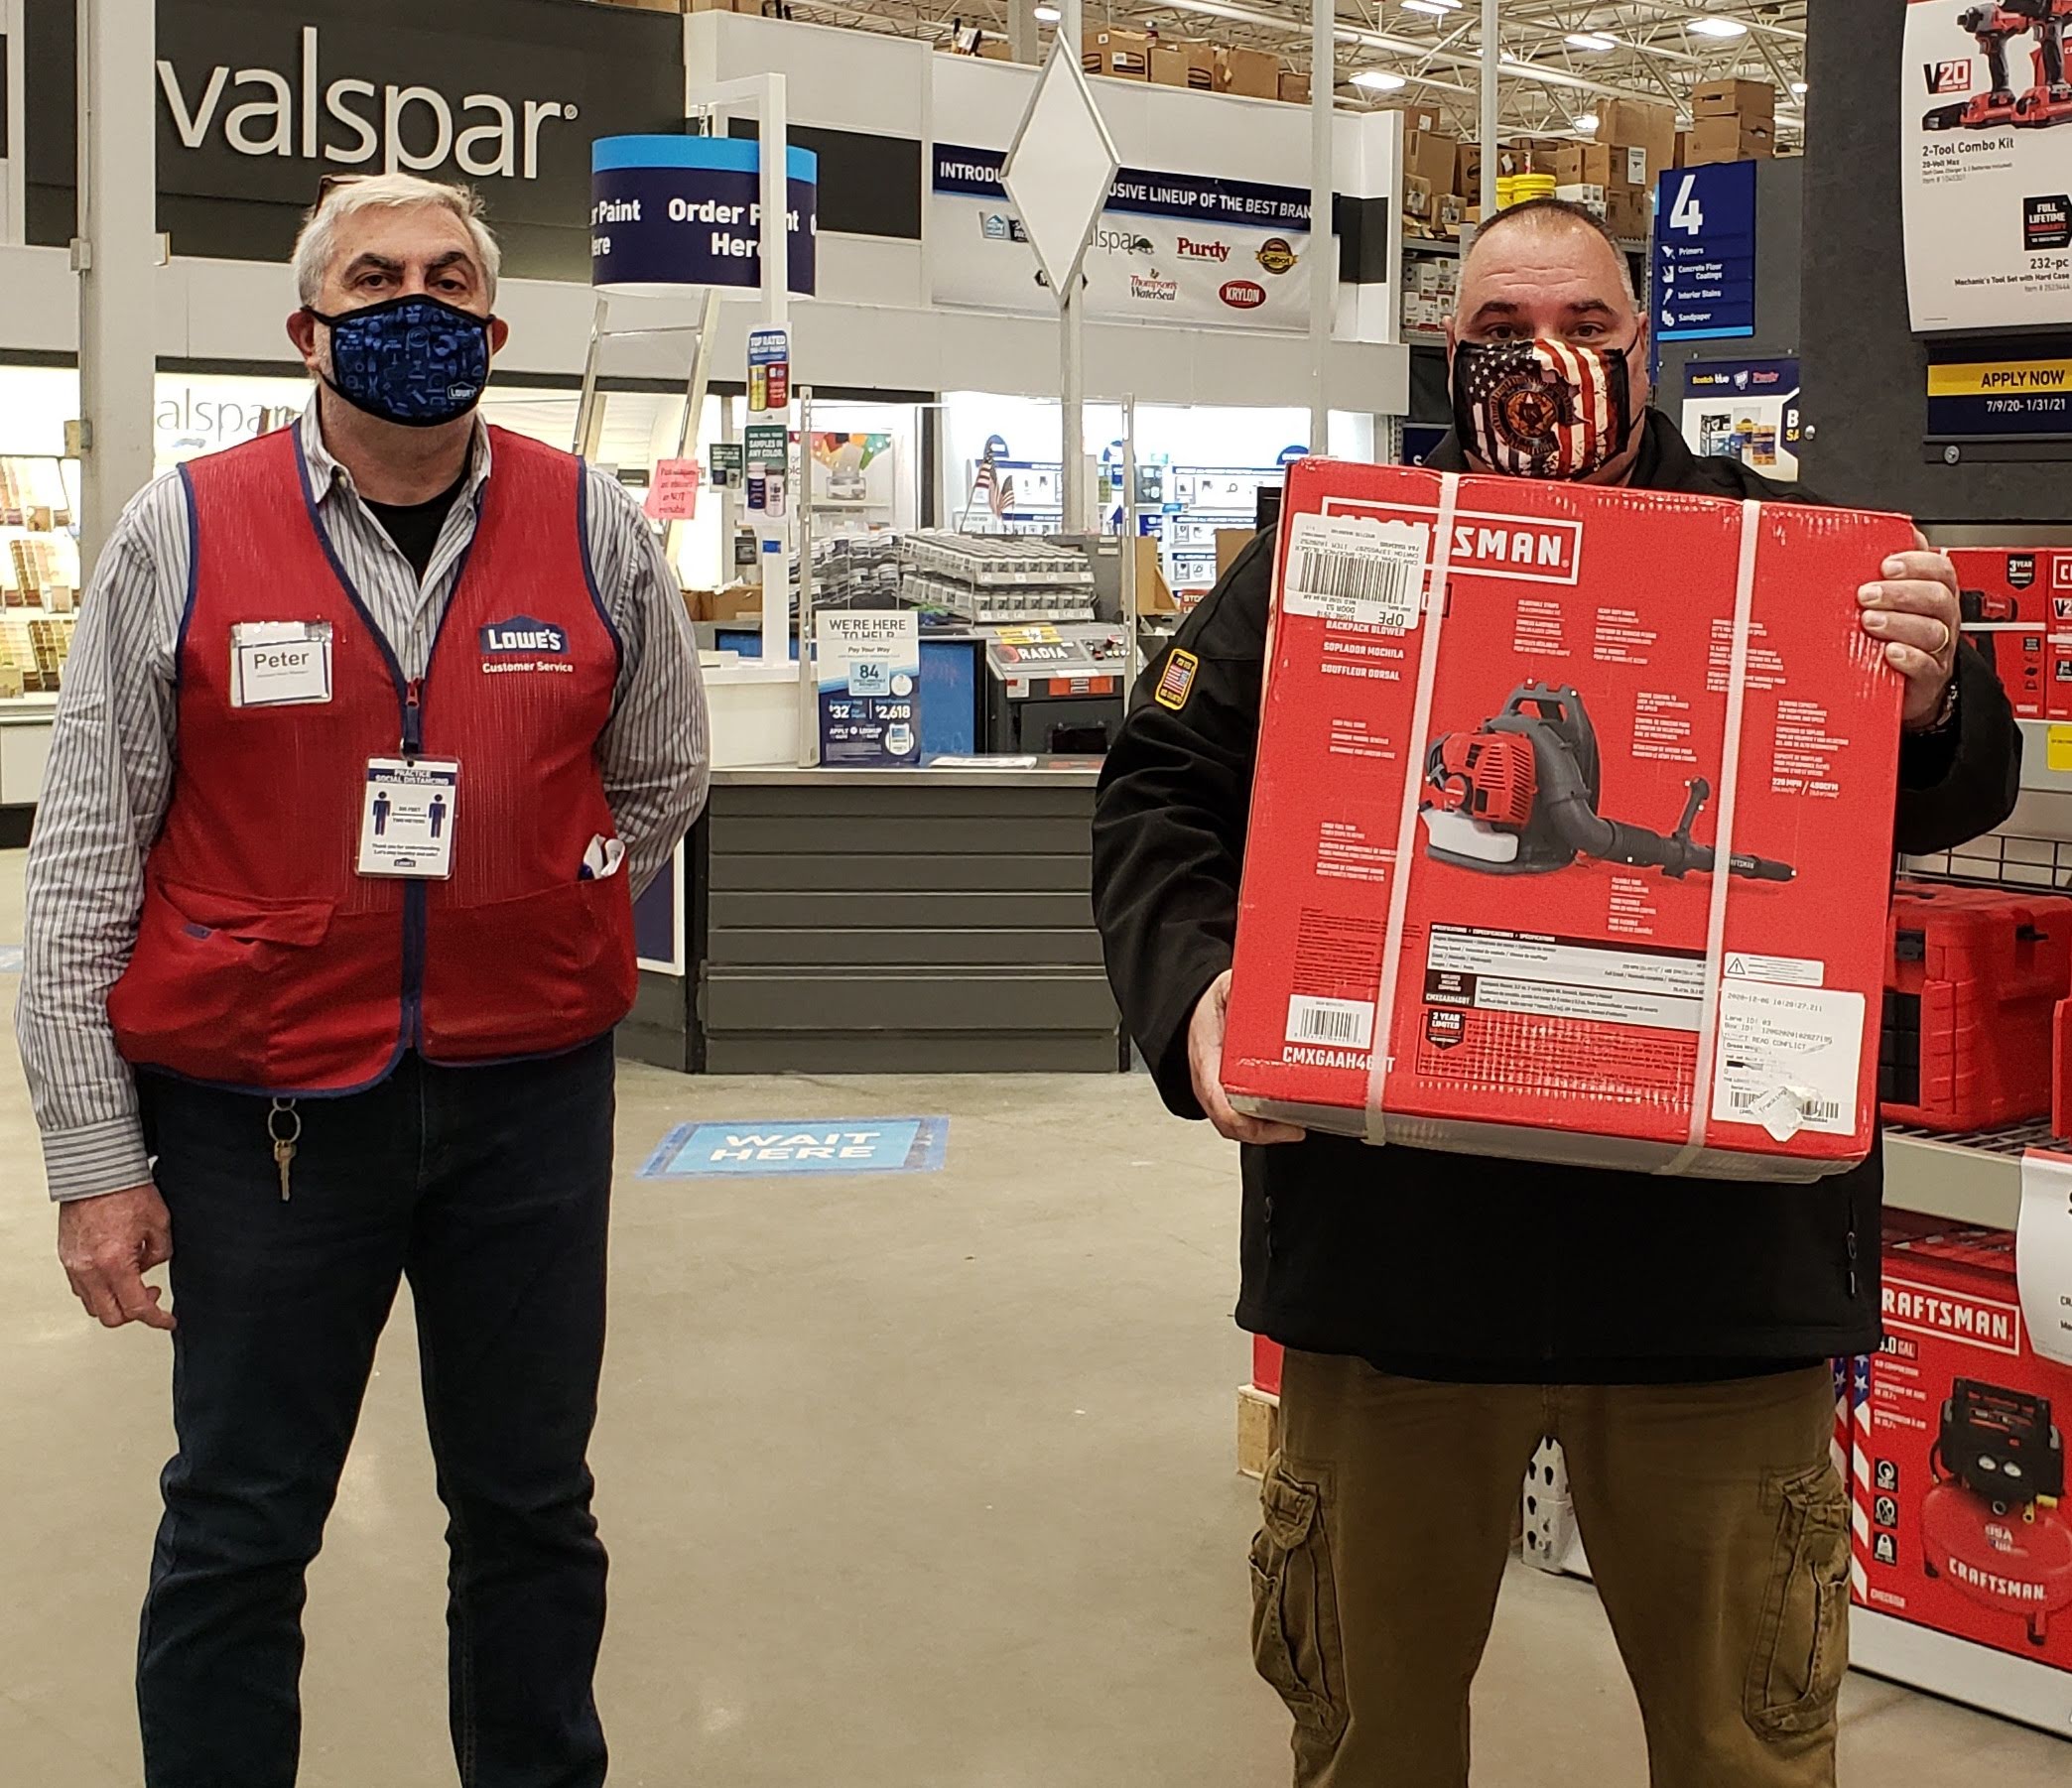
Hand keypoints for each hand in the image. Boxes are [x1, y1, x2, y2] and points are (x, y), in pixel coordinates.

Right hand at [57, 1184, 174, 1330]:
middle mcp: (88, 1269)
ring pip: (93, 1304)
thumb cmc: (125, 1191)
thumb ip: (160, 1252)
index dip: (156, 1318)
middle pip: (110, 1316)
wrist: (96, 1172)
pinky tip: (116, 1271)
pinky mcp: (66, 1256)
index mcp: (113, 1262)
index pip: (136, 1307)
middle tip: (151, 1296)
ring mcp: (73, 1264)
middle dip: (134, 1313)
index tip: (167, 1320)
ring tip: (134, 1279)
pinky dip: (100, 1288)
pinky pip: (81, 1287)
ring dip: (115, 1300)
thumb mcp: (159, 1223)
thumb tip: (153, 1266)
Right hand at [1189, 971, 1304, 1145]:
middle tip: (1299, 1126)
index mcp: (1207, 1062)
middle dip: (1269, 1132)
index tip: (1284, 1123)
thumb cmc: (1205, 1010)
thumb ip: (1240, 986)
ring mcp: (1218, 1095)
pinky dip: (1267, 1124)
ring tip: (1300, 1125)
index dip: (1252, 1124)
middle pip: (1237, 1126)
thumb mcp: (1221, 991)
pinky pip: (1246, 1120)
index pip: (1223, 1106)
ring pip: (1242, 1128)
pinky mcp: (1229, 1097)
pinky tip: (1290, 1116)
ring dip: (1270, 1132)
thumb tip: (1262, 981)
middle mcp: (1211, 1085)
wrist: (1191, 1017)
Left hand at [1859, 533, 1959, 731]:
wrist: (1901, 687)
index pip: (1940, 569)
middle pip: (1938, 598)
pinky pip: (1927, 667)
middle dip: (1901, 592)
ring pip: (1932, 631)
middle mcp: (1941, 619)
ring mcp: (1938, 649)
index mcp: (1935, 594)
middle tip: (1867, 594)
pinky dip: (1910, 658)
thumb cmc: (1893, 635)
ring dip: (1899, 623)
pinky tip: (1890, 652)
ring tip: (1870, 622)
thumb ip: (1889, 572)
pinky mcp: (1929, 678)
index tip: (1887, 565)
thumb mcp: (1889, 600)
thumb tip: (1884, 535)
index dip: (1917, 563)